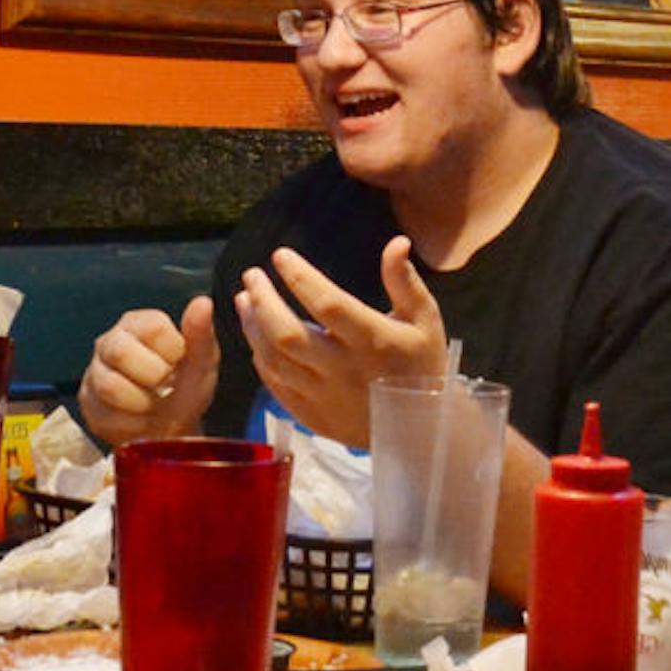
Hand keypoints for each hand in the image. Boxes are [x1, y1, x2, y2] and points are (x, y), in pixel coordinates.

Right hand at [78, 296, 218, 444]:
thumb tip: (203, 303)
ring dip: (143, 403)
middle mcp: (111, 341)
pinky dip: (132, 423)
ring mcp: (95, 370)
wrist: (170, 429)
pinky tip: (141, 417)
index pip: (152, 327)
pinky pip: (104, 414)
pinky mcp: (88, 400)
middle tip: (167, 384)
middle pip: (121, 352)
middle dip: (154, 376)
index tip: (180, 362)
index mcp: (140, 324)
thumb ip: (201, 334)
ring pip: (110, 386)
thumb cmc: (185, 388)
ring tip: (155, 403)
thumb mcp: (202, 363)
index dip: (172, 350)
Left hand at [234, 236, 446, 446]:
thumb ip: (405, 281)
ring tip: (246, 300)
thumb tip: (396, 241)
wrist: (420, 428)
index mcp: (373, 341)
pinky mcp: (313, 415)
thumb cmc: (422, 365)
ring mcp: (324, 395)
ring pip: (274, 359)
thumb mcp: (424, 320)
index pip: (328, 303)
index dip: (300, 277)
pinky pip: (275, 384)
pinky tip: (257, 336)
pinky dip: (261, 358)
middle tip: (251, 276)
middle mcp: (344, 369)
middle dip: (263, 301)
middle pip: (287, 334)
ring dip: (252, 327)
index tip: (280, 255)